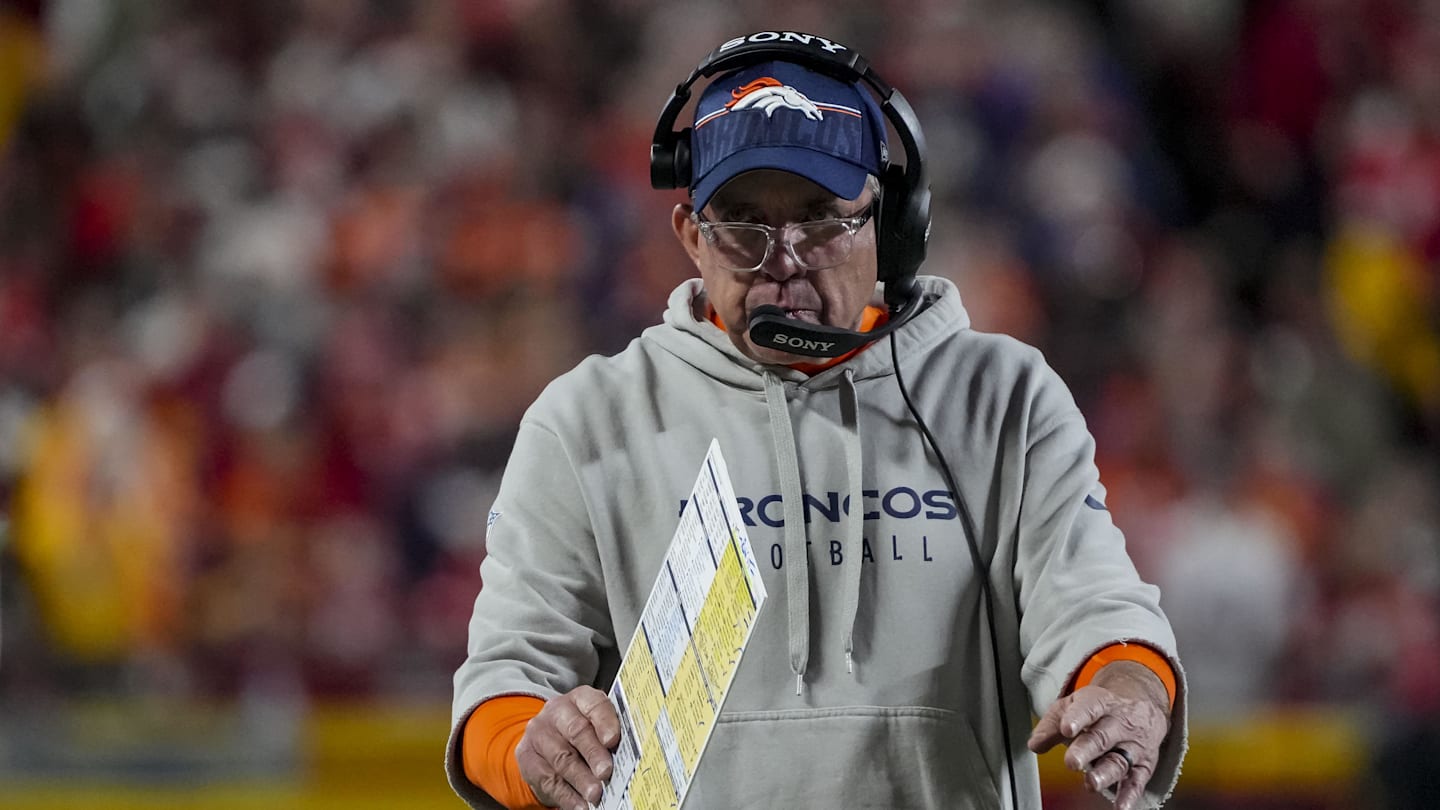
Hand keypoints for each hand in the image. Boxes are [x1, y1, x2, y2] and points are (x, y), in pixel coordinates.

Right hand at [514, 685, 620, 809]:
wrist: (547, 742)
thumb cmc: (582, 734)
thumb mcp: (596, 727)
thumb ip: (611, 735)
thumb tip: (632, 755)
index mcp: (580, 699)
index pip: (593, 704)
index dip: (605, 722)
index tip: (613, 740)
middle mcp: (557, 711)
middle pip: (576, 731)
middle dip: (593, 753)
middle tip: (606, 772)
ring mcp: (539, 732)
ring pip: (561, 757)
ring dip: (580, 779)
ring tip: (595, 794)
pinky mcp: (527, 755)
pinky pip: (547, 778)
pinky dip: (566, 795)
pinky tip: (579, 804)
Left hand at [1027, 660, 1170, 809]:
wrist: (1143, 708)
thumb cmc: (1101, 710)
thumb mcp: (1074, 707)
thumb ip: (1052, 725)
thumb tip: (1035, 745)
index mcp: (1100, 703)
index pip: (1089, 708)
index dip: (1077, 718)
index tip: (1065, 728)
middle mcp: (1119, 724)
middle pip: (1102, 737)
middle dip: (1086, 750)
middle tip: (1071, 762)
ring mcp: (1132, 745)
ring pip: (1119, 760)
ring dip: (1105, 774)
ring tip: (1091, 783)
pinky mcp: (1143, 765)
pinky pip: (1137, 781)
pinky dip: (1129, 795)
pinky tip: (1119, 805)